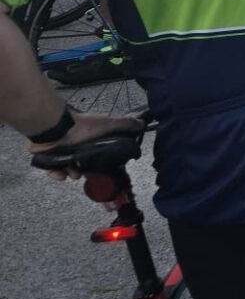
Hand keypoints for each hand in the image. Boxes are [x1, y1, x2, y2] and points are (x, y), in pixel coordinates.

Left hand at [30, 112, 144, 177]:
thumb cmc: (82, 126)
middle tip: (86, 174)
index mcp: (90, 138)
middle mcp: (77, 144)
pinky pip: (53, 170)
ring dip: (73, 173)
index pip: (98, 152)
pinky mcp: (48, 157)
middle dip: (86, 171)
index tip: (103, 168)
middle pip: (83, 162)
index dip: (101, 161)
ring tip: (73, 174)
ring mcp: (62, 151)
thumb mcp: (108, 124)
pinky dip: (57, 173)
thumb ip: (124, 124)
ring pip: (69, 167)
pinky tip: (61, 174)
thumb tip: (142, 123)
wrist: (55, 128)